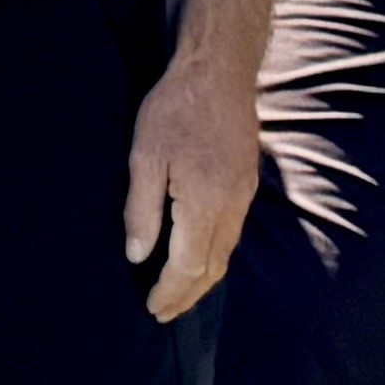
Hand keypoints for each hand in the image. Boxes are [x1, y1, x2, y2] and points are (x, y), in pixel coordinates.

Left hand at [122, 53, 259, 320]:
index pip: (187, 266)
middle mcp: (231, 206)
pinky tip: (198, 256)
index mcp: (203, 203)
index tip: (151, 309)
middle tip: (163, 313)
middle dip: (187, 296)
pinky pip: (233, 234)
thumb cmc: (174, 108)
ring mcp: (244, 195)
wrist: (218, 71)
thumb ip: (141, 210)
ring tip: (179, 294)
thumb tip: (137, 257)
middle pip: (211, 268)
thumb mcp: (144, 156)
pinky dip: (214, 256)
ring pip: (226, 253)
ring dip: (202, 280)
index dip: (169, 292)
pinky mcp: (247, 183)